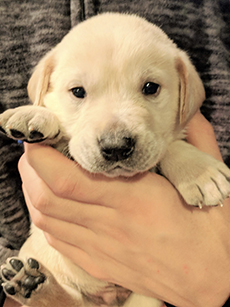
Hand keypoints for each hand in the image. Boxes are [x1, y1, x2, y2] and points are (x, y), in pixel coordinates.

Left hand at [18, 112, 229, 306]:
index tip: (41, 136)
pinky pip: (57, 240)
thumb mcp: (211, 185)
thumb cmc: (210, 234)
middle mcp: (112, 224)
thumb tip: (188, 113)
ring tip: (36, 169)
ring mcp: (101, 248)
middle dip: (31, 168)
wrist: (210, 281)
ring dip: (33, 190)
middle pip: (49, 196)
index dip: (44, 156)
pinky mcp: (98, 263)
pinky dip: (44, 216)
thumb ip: (198, 143)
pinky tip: (48, 202)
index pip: (71, 179)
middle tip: (34, 146)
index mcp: (138, 200)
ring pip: (47, 219)